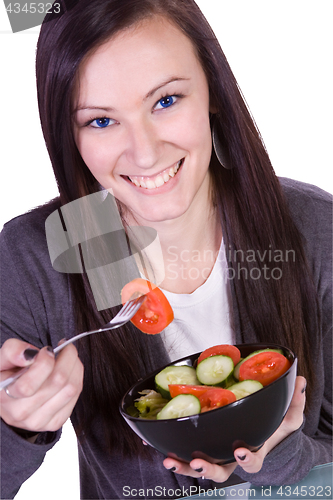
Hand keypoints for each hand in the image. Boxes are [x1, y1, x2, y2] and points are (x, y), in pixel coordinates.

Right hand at [0, 338, 83, 432]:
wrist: (7, 401)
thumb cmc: (5, 377)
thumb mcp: (1, 360)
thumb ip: (12, 352)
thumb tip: (30, 355)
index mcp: (5, 396)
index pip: (29, 385)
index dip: (44, 362)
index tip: (47, 350)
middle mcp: (21, 413)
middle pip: (58, 381)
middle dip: (67, 357)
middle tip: (64, 347)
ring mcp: (39, 421)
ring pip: (71, 388)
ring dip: (75, 365)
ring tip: (68, 356)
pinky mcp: (55, 422)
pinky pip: (76, 395)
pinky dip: (77, 377)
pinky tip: (69, 370)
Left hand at [163, 376, 305, 480]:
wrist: (258, 440)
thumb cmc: (271, 430)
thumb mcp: (287, 418)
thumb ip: (294, 402)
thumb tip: (300, 381)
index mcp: (253, 452)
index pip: (251, 460)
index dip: (245, 457)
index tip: (239, 447)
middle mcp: (230, 458)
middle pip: (219, 472)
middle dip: (206, 469)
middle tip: (197, 462)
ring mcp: (215, 455)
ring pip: (198, 467)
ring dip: (182, 466)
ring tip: (169, 459)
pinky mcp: (201, 447)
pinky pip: (185, 452)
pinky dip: (171, 449)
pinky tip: (154, 442)